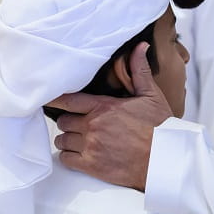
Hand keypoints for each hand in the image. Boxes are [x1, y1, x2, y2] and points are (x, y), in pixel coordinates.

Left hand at [49, 42, 170, 191]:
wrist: (165, 158)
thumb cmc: (160, 128)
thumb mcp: (151, 95)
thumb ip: (139, 71)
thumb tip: (140, 47)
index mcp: (103, 107)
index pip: (68, 100)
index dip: (55, 99)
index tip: (48, 99)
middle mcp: (93, 126)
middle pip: (63, 121)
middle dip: (68, 122)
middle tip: (76, 125)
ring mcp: (91, 146)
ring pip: (62, 141)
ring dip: (67, 140)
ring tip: (77, 141)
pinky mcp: (92, 166)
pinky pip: (66, 159)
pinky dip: (68, 157)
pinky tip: (77, 155)